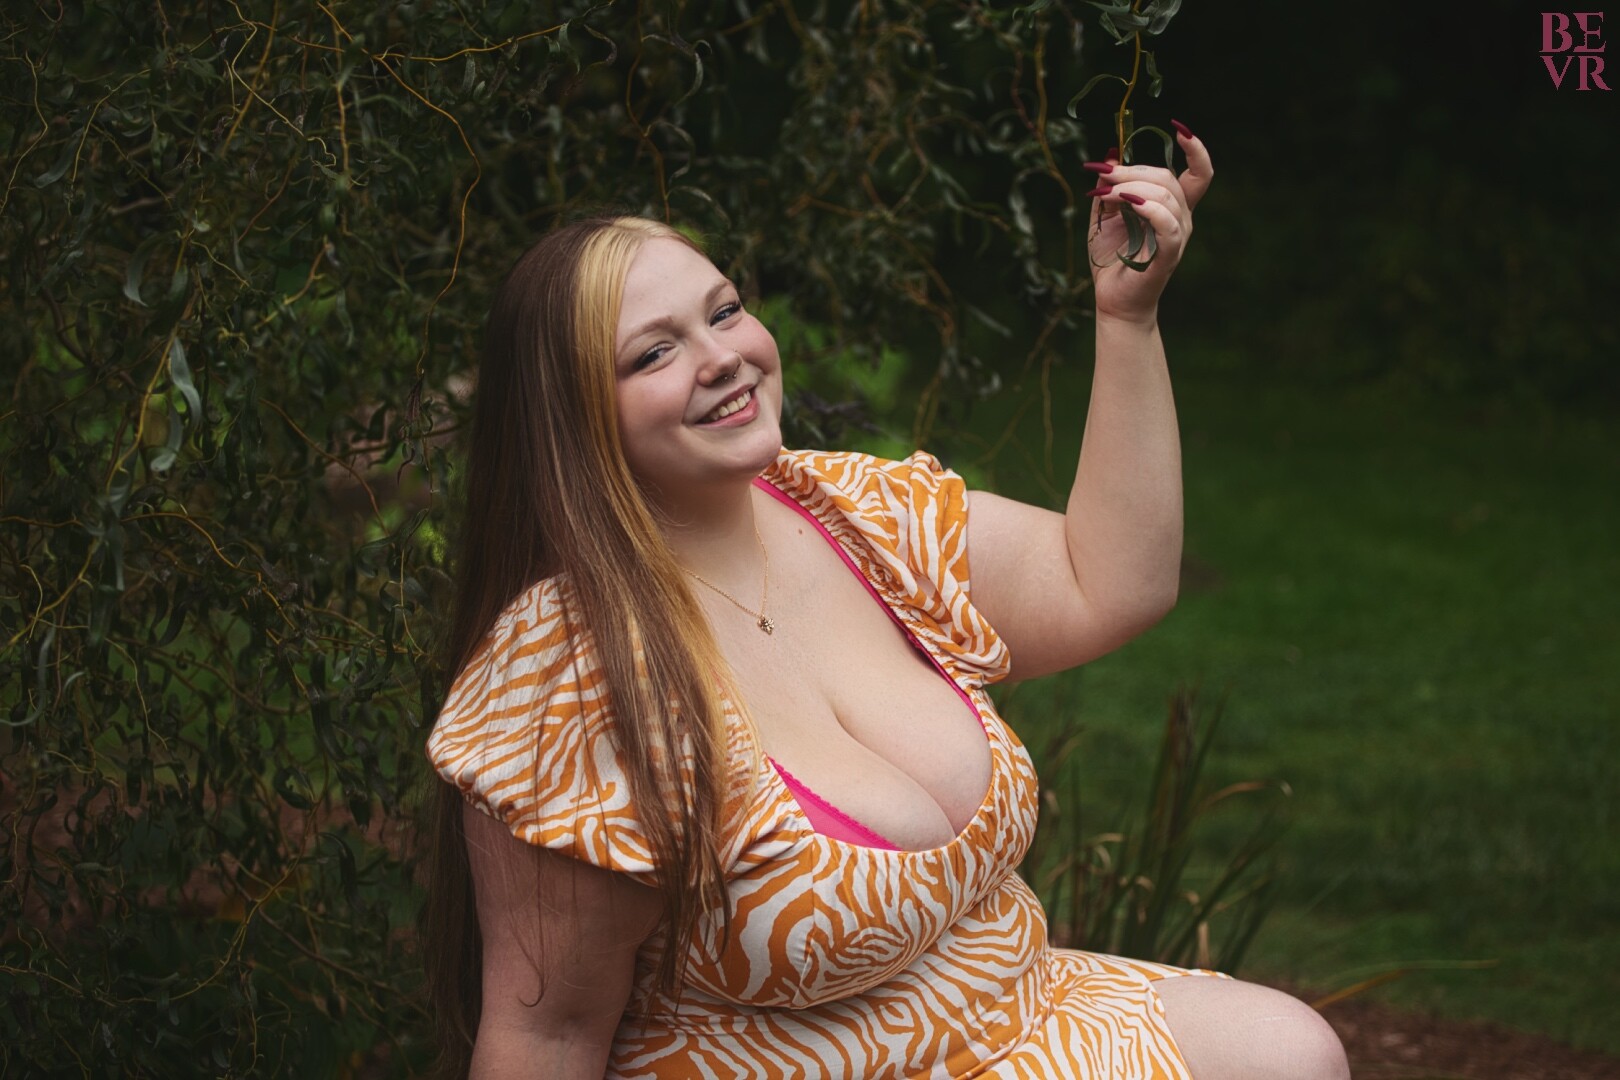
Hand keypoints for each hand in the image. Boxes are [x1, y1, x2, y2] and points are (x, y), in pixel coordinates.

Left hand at [1083, 122, 1212, 325]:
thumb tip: (1108, 157)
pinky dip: (1149, 208)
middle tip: (1103, 174)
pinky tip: (1128, 202)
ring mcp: (1176, 237)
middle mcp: (1181, 219)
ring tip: (1104, 194)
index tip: (1180, 129)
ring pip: (1165, 196)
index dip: (1196, 149)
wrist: (1112, 300)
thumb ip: (1109, 189)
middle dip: (1133, 169)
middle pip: (1168, 178)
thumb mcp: (1105, 216)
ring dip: (1131, 187)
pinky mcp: (1167, 255)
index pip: (1199, 173)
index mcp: (1172, 207)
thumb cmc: (1112, 260)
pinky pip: (1167, 225)